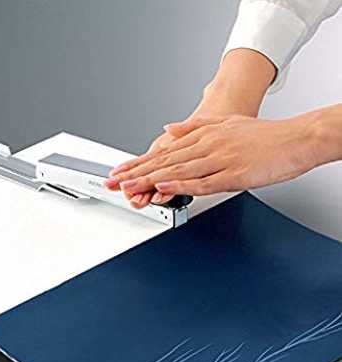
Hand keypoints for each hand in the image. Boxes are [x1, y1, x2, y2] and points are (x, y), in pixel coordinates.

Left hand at [105, 113, 323, 199]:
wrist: (296, 137)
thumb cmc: (263, 136)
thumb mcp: (224, 124)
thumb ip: (193, 127)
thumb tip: (168, 129)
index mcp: (203, 137)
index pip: (162, 152)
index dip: (138, 163)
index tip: (120, 171)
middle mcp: (206, 146)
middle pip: (164, 162)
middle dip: (135, 173)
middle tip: (113, 182)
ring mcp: (219, 160)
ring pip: (177, 171)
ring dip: (150, 181)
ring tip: (129, 187)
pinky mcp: (232, 174)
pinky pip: (201, 182)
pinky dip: (180, 185)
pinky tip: (163, 189)